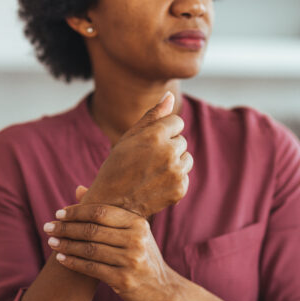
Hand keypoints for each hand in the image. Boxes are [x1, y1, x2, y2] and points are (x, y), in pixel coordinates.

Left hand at [43, 203, 179, 300]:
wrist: (161, 287)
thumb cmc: (141, 254)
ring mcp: (131, 260)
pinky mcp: (123, 280)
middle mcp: (136, 240)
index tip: (59, 213)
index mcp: (138, 223)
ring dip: (66, 245)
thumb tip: (79, 189)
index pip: (100, 212)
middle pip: (92, 230)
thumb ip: (106, 211)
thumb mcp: (131, 230)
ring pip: (89, 249)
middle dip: (66, 228)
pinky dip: (73, 262)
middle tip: (48, 227)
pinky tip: (61, 258)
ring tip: (51, 242)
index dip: (77, 212)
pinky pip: (91, 268)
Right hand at [82, 92, 193, 217]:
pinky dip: (174, 180)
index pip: (177, 122)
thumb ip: (152, 115)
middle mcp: (168, 152)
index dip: (164, 131)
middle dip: (168, 147)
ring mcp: (175, 172)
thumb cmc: (117, 167)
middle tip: (147, 161)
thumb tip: (170, 96)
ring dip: (174, 163)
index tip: (151, 143)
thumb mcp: (130, 137)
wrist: (112, 204)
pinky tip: (156, 184)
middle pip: (182, 140)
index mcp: (155, 135)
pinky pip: (185, 177)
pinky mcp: (180, 189)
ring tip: (153, 171)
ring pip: (186, 158)